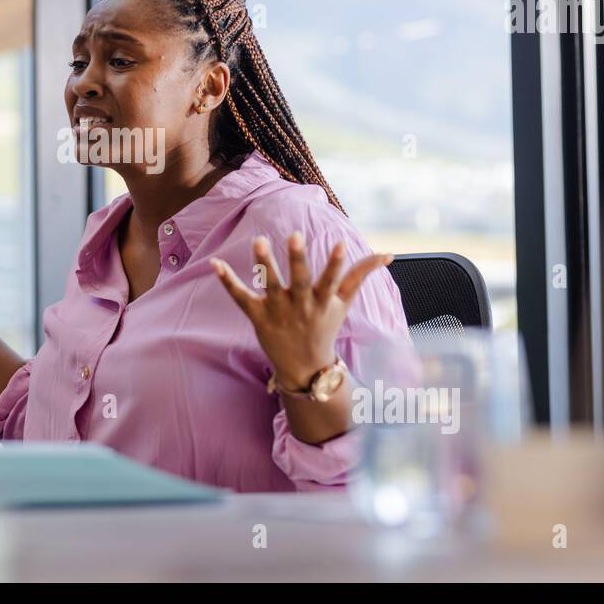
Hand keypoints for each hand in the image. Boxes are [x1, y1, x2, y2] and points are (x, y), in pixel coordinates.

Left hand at [211, 233, 391, 391]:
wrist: (304, 367)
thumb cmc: (325, 326)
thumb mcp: (344, 302)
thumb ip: (361, 275)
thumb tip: (389, 253)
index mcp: (322, 301)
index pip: (331, 280)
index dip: (336, 263)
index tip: (340, 243)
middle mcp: (301, 305)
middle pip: (300, 280)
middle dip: (298, 259)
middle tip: (296, 236)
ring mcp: (278, 311)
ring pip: (270, 285)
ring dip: (264, 264)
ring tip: (258, 240)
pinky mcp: (258, 316)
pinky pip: (241, 297)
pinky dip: (228, 281)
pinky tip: (214, 263)